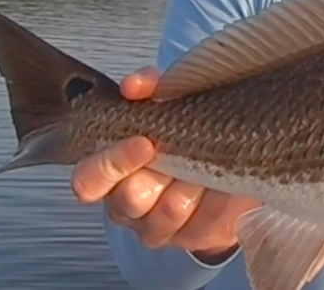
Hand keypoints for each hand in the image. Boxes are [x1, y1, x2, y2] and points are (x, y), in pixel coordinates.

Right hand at [69, 67, 260, 262]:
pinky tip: (229, 180)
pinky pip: (205, 223)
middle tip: (183, 152)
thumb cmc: (187, 131)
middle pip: (128, 200)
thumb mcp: (170, 101)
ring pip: (168, 213)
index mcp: (111, 174)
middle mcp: (128, 205)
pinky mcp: (195, 237)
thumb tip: (134, 86)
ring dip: (191, 184)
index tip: (145, 142)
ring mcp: (160, 227)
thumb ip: (150, 87)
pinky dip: (220, 197)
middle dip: (158, 174)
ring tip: (209, 164)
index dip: (111, 164)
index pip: (88, 181)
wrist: (235, 160)